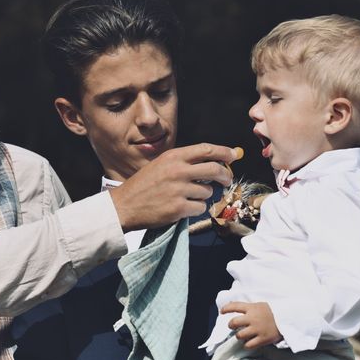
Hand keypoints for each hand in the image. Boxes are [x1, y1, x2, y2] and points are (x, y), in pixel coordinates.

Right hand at [110, 143, 238, 231]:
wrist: (125, 205)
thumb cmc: (144, 185)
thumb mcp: (161, 164)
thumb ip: (184, 162)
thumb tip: (213, 162)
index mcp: (173, 157)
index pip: (206, 150)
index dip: (224, 152)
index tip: (234, 155)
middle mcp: (177, 170)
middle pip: (214, 169)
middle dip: (225, 175)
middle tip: (227, 180)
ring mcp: (178, 190)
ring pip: (208, 192)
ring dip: (203, 196)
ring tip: (187, 197)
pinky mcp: (178, 208)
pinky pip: (200, 207)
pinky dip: (195, 209)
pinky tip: (182, 208)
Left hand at [222, 301, 281, 348]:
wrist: (288, 318)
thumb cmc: (272, 312)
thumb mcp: (259, 305)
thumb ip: (248, 307)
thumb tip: (234, 306)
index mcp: (252, 308)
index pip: (234, 306)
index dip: (226, 308)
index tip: (222, 311)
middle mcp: (253, 318)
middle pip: (233, 322)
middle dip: (230, 325)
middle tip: (232, 326)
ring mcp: (257, 329)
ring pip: (239, 335)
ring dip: (239, 335)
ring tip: (242, 334)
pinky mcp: (262, 339)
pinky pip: (248, 345)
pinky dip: (246, 344)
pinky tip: (248, 342)